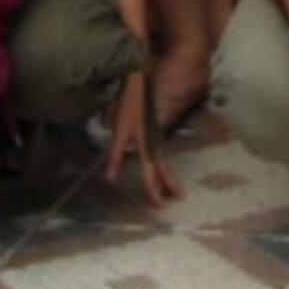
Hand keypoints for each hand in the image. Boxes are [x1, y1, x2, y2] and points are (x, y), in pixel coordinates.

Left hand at [106, 73, 183, 204]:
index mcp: (147, 147)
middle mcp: (154, 144)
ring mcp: (155, 137)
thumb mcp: (119, 132)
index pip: (151, 176)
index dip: (155, 192)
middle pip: (163, 169)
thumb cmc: (129, 105)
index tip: (161, 206)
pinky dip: (160, 164)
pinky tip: (156, 164)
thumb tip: (110, 180)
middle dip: (170, 185)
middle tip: (178, 198)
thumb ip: (115, 156)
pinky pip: (158, 153)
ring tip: (171, 187)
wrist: (140, 81)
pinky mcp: (153, 130)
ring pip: (162, 161)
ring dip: (166, 175)